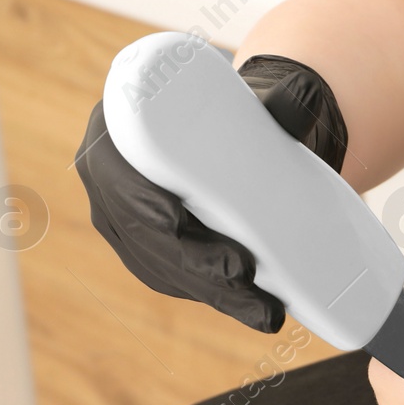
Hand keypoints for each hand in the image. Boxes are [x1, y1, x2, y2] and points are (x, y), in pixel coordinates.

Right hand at [74, 53, 348, 332]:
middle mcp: (109, 175)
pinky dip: (210, 294)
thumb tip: (294, 109)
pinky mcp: (145, 246)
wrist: (242, 128)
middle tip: (243, 272)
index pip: (115, 174)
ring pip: (157, 266)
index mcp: (118, 126)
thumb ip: (279, 100)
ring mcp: (122, 216)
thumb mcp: (260, 97)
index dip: (139, 204)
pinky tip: (248, 307)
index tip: (176, 221)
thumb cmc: (243, 107)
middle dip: (191, 262)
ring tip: (262, 306)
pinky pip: (169, 278)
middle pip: (139, 233)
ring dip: (209, 290)